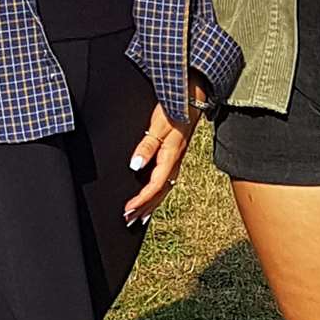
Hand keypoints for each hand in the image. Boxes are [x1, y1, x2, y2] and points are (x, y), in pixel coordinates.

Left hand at [124, 100, 201, 225]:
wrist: (191, 99)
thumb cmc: (175, 110)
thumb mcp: (158, 126)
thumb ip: (147, 145)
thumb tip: (135, 165)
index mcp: (170, 157)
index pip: (154, 186)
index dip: (141, 199)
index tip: (128, 209)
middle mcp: (174, 162)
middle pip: (159, 193)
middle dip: (144, 208)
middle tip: (129, 220)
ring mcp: (176, 161)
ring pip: (164, 190)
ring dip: (151, 204)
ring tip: (139, 217)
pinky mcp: (175, 157)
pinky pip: (166, 182)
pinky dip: (157, 194)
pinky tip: (153, 198)